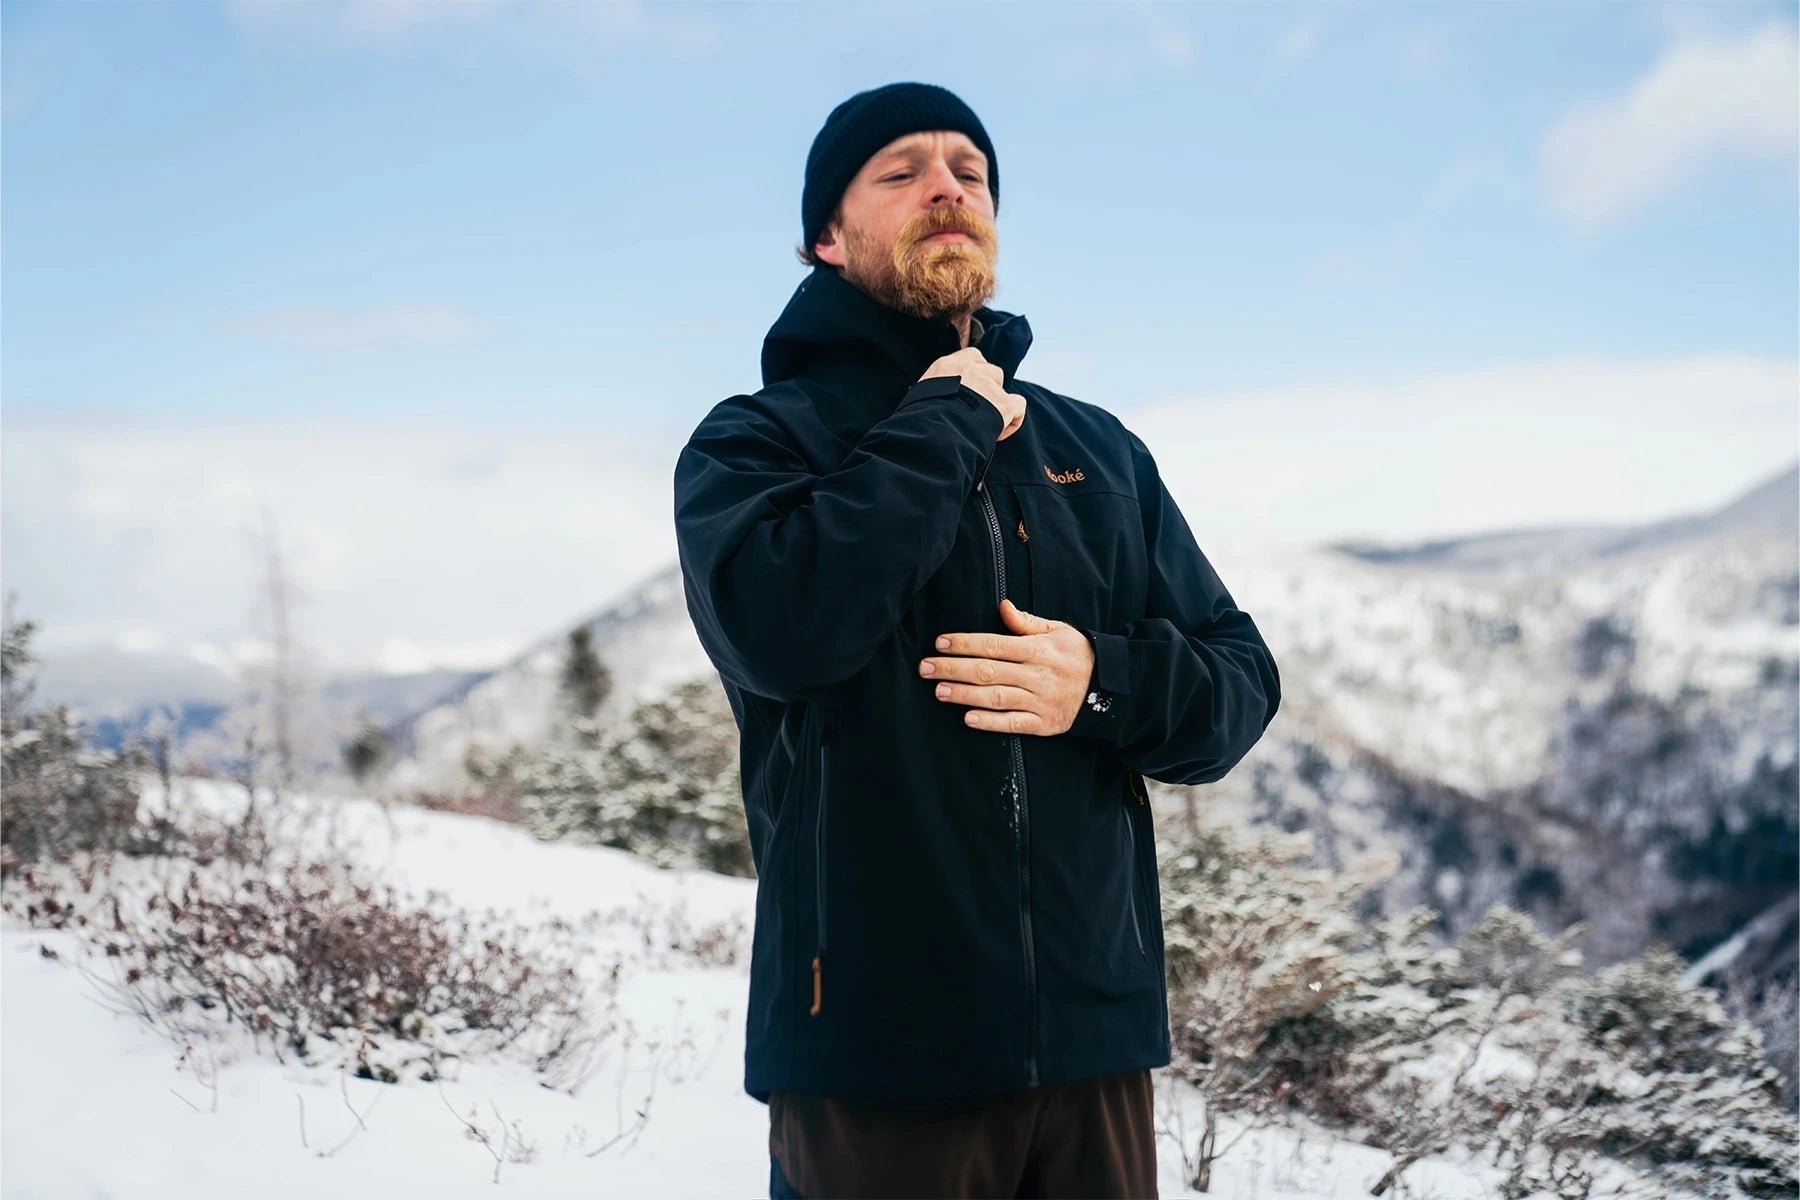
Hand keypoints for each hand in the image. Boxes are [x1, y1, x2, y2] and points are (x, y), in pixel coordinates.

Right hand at [918, 347, 1025, 441]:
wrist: (935, 429)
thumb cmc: (919, 417)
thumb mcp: (918, 396)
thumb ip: (931, 391)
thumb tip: (926, 402)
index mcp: (948, 365)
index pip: (972, 356)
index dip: (976, 373)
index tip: (969, 390)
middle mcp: (971, 369)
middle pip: (991, 371)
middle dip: (988, 389)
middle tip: (976, 410)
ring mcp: (989, 385)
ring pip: (1003, 388)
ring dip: (998, 403)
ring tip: (985, 424)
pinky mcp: (1004, 403)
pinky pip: (1018, 406)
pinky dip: (1013, 420)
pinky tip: (999, 434)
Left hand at [918, 599, 1094, 734]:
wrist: (1109, 688)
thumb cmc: (1078, 654)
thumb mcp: (1058, 631)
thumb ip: (1027, 622)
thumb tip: (1002, 606)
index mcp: (1039, 650)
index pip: (994, 645)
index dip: (965, 643)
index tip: (940, 643)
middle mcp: (1038, 675)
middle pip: (988, 671)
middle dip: (953, 668)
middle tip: (925, 668)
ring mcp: (1041, 701)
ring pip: (996, 697)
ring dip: (964, 694)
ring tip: (938, 690)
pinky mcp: (1044, 724)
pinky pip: (1014, 723)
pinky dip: (990, 722)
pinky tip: (967, 718)